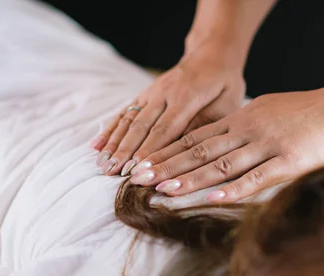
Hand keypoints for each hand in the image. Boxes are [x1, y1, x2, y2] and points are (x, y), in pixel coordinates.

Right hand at [91, 49, 245, 176]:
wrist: (211, 54)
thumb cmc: (224, 84)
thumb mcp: (226, 103)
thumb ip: (206, 123)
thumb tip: (184, 147)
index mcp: (187, 96)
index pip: (165, 129)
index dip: (149, 152)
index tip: (137, 171)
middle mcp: (164, 93)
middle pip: (141, 126)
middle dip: (126, 152)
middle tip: (113, 174)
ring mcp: (151, 92)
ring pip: (129, 120)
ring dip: (114, 143)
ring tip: (102, 165)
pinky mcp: (145, 94)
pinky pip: (125, 112)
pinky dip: (110, 129)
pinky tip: (97, 146)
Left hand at [128, 86, 323, 201]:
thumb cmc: (308, 111)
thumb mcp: (269, 110)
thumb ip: (245, 125)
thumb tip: (224, 138)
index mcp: (242, 119)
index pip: (196, 137)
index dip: (168, 152)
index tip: (144, 163)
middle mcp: (248, 131)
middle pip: (200, 150)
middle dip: (167, 165)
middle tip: (137, 178)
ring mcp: (267, 146)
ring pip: (221, 164)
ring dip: (190, 178)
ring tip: (162, 189)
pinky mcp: (288, 161)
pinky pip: (255, 177)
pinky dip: (232, 189)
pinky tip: (210, 198)